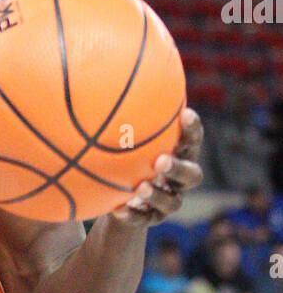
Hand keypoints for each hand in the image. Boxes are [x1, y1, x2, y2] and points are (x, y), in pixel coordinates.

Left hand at [111, 108, 203, 226]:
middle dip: (179, 168)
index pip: (192, 140)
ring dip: (157, 194)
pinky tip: (117, 210)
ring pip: (172, 202)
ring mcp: (167, 201)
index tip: (184, 114)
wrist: (119, 197)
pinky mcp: (150, 219)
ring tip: (140, 188)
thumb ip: (120, 113)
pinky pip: (144, 220)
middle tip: (161, 161)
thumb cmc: (123, 157)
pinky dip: (132, 215)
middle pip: (192, 175)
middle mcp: (178, 179)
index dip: (192, 129)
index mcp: (178, 154)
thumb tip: (101, 72)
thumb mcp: (120, 135)